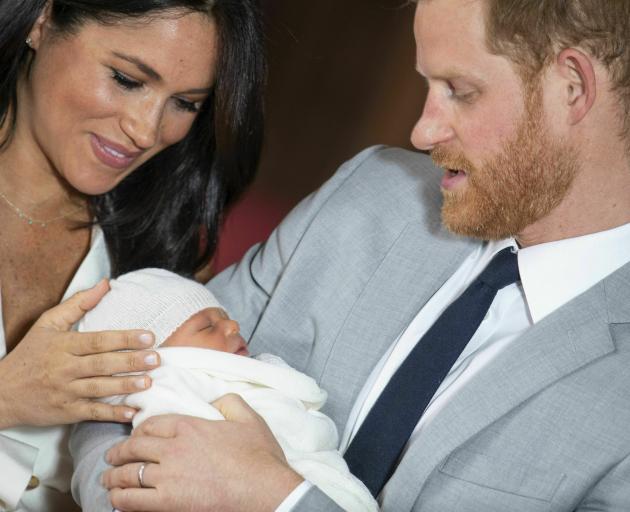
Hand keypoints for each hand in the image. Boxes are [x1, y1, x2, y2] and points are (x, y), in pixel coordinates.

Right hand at [0, 279, 159, 427]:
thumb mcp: (48, 324)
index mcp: (63, 345)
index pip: (98, 341)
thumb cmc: (29, 355)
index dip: (124, 339)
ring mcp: (65, 392)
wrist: (1, 393)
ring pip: (99, 388)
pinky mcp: (65, 412)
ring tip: (148, 382)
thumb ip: (78, 303)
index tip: (149, 336)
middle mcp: (64, 368)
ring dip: (125, 386)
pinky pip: (91, 412)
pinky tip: (131, 412)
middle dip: (131, 361)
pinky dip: (111, 414)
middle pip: (102, 364)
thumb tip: (105, 284)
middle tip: (156, 358)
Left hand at [104, 394, 303, 511]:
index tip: (135, 436)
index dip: (138, 430)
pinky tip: (117, 500)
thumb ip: (230, 402)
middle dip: (119, 452)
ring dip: (114, 477)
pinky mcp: (168, 502)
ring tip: (108, 480)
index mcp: (190, 426)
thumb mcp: (249, 418)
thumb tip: (216, 400)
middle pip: (134, 447)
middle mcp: (174, 448)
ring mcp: (168, 476)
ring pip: (128, 474)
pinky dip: (120, 499)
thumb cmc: (260, 457)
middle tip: (112, 457)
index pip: (152, 424)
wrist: (265, 490)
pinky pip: (133, 500)